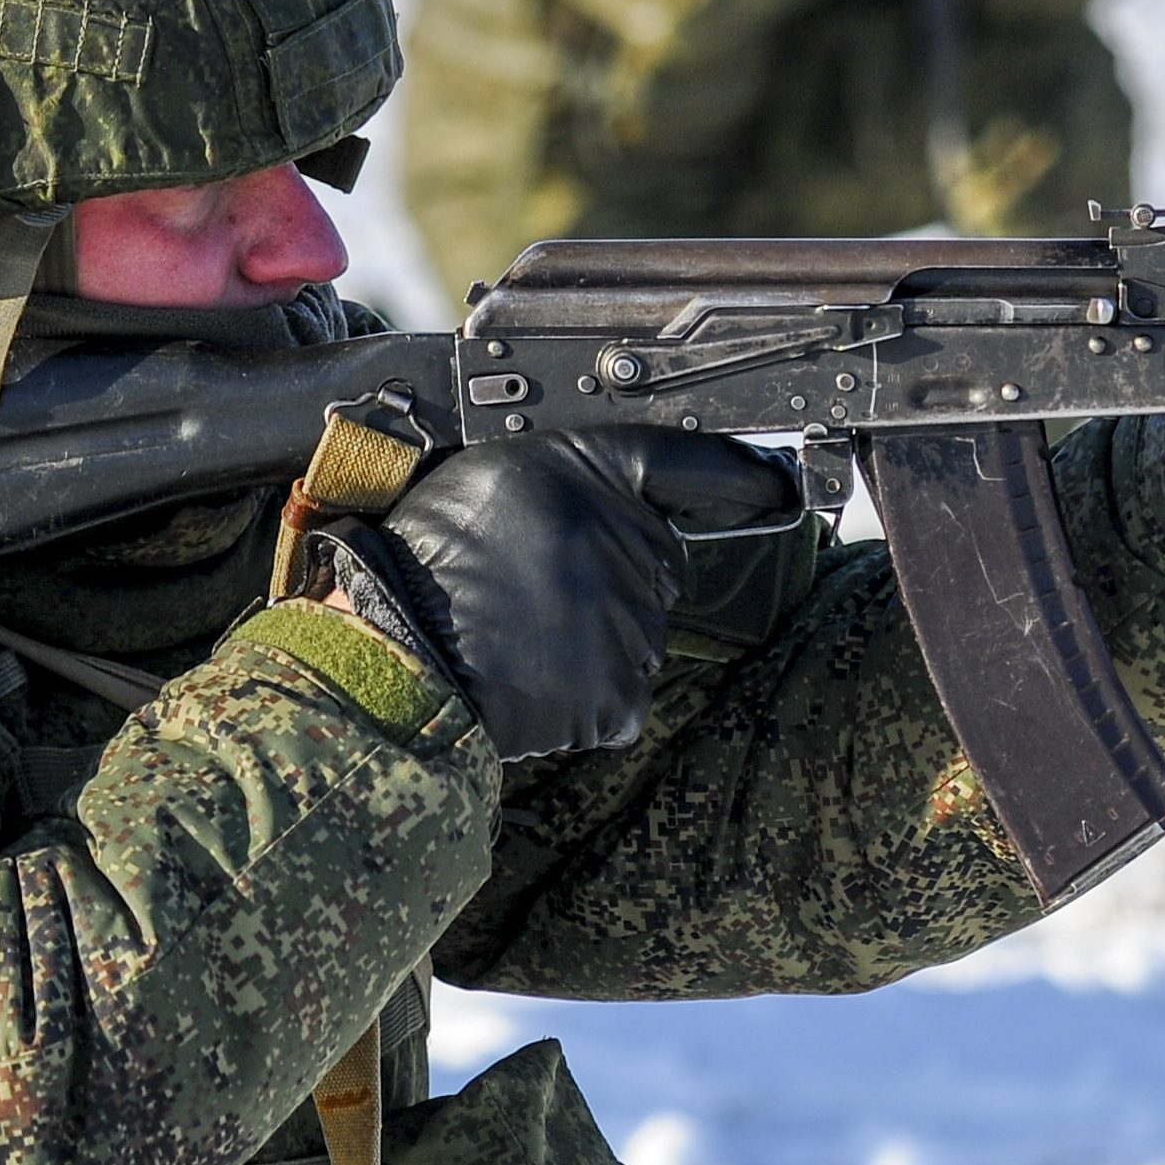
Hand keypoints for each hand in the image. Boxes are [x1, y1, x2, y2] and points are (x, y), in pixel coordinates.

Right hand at [353, 429, 797, 758]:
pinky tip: (530, 682)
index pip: (689, 465)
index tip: (773, 487)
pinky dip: (583, 699)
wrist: (391, 652)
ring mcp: (629, 622)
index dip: (737, 477)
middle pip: (657, 564)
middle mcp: (624, 541)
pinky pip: (620, 696)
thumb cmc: (422, 562)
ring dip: (592, 640)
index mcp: (589, 474)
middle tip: (533, 589)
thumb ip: (569, 482)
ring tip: (517, 637)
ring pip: (637, 633)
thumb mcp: (490, 475)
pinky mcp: (620, 693)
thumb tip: (618, 501)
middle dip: (614, 577)